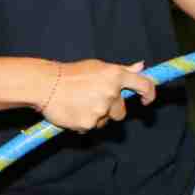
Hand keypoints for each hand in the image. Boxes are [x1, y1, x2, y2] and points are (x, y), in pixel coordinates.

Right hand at [40, 59, 156, 131]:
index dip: (149, 94)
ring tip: (80, 104)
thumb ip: (122, 70)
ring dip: (98, 116)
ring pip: (106, 120)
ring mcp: (100, 110)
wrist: (45, 85)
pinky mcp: (89, 124)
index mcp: (115, 75)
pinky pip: (92, 127)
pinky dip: (85, 122)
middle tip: (93, 99)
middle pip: (121, 111)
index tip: (146, 100)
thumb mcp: (98, 67)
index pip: (144, 85)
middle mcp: (111, 93)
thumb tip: (142, 67)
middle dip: (111, 108)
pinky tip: (74, 111)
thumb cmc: (72, 74)